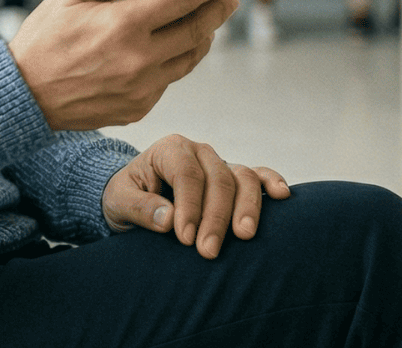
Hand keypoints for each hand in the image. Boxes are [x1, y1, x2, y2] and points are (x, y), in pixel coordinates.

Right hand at [6, 0, 235, 129]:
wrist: (24, 95)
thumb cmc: (43, 39)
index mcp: (123, 24)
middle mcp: (138, 59)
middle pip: (198, 29)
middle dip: (218, 9)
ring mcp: (141, 87)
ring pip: (190, 58)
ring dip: (204, 36)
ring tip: (206, 21)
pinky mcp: (139, 107)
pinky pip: (170, 80)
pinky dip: (177, 60)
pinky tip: (172, 47)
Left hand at [101, 135, 290, 257]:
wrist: (135, 194)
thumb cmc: (126, 196)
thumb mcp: (119, 200)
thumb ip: (139, 207)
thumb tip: (167, 219)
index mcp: (170, 149)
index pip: (187, 175)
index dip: (189, 206)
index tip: (184, 238)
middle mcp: (200, 152)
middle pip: (218, 180)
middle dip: (216, 218)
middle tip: (208, 251)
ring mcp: (221, 163)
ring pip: (243, 178)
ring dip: (247, 207)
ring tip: (244, 236)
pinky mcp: (235, 178)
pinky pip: (258, 176)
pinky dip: (271, 182)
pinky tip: (282, 196)